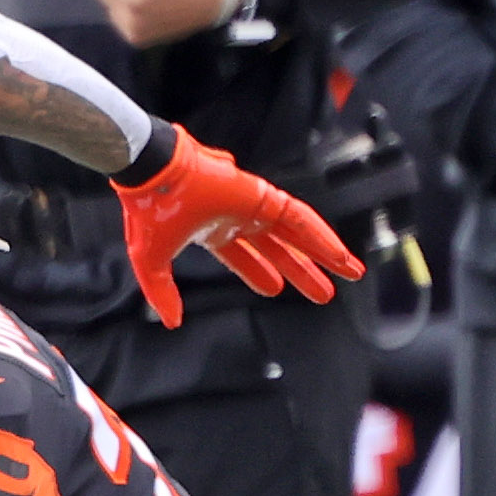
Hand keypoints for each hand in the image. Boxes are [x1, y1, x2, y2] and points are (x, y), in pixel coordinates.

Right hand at [110, 122, 363, 326]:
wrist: (151, 172)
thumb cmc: (147, 210)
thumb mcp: (151, 261)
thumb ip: (161, 292)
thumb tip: (172, 322)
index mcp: (211, 228)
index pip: (244, 254)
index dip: (260, 273)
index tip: (277, 290)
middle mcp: (235, 215)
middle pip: (278, 247)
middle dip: (301, 270)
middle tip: (324, 293)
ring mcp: (251, 204)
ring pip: (296, 233)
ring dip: (323, 254)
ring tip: (349, 273)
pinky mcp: (262, 196)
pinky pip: (299, 218)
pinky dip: (321, 236)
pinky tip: (338, 254)